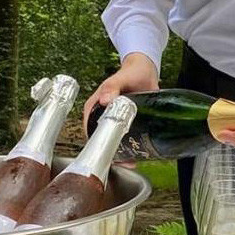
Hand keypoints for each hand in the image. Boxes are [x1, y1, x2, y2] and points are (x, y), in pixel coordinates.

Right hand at [83, 52, 158, 166]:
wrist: (147, 71)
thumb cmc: (131, 72)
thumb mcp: (120, 78)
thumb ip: (112, 87)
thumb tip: (105, 100)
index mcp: (94, 107)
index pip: (87, 128)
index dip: (94, 143)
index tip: (103, 154)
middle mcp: (101, 116)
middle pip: (100, 140)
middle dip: (109, 153)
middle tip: (123, 161)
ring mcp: (115, 122)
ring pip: (113, 143)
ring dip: (120, 155)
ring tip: (131, 163)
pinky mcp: (127, 125)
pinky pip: (125, 140)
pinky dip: (130, 150)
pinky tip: (137, 158)